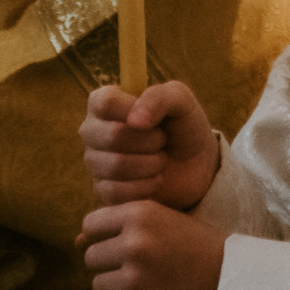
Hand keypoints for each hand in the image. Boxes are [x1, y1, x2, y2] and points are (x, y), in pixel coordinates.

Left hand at [78, 200, 225, 289]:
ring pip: (98, 286)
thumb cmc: (193, 245)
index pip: (90, 225)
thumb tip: (76, 241)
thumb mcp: (161, 220)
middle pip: (91, 257)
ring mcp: (135, 279)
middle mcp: (134, 243)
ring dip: (117, 289)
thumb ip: (120, 224)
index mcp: (139, 214)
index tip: (123, 244)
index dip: (104, 236)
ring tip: (147, 283)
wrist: (230, 278)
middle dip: (110, 264)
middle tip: (140, 267)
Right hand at [80, 81, 218, 209]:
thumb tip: (133, 121)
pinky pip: (116, 191)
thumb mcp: (180, 100)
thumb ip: (157, 98)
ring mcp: (95, 162)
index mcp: (106, 102)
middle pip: (112, 135)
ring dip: (150, 164)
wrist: (196, 165)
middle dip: (150, 140)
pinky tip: (156, 180)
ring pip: (115, 166)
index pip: (105, 102)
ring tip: (161, 160)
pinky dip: (145, 186)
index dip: (133, 110)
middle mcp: (93, 130)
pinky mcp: (102, 190)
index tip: (154, 118)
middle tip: (163, 141)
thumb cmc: (183, 125)